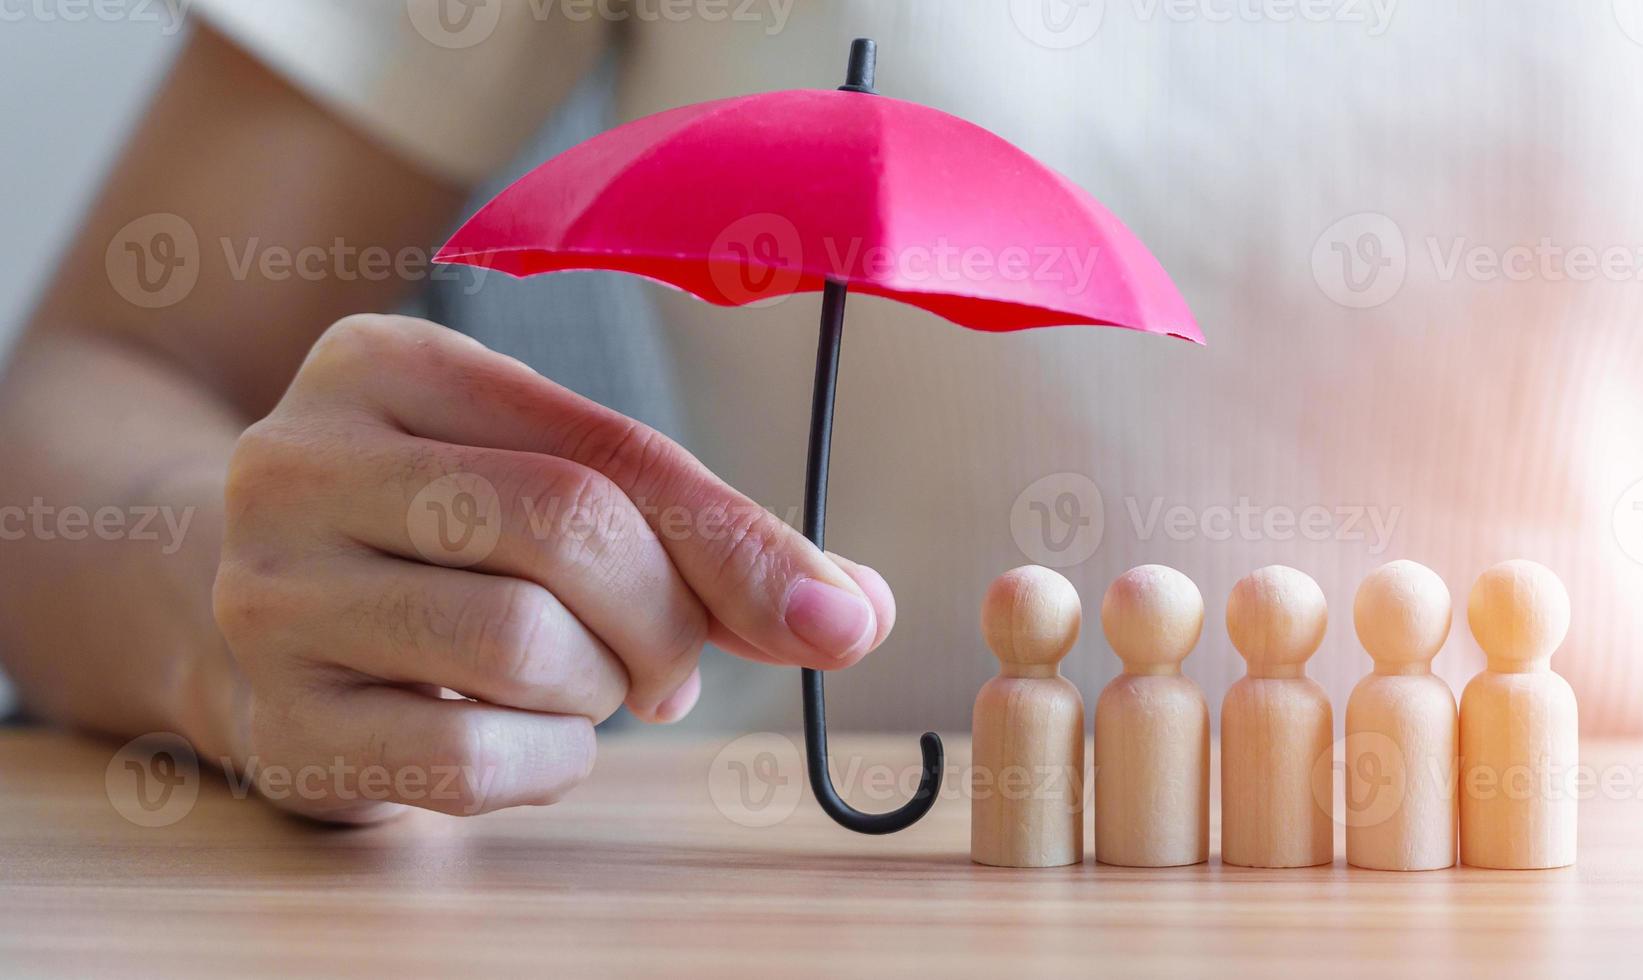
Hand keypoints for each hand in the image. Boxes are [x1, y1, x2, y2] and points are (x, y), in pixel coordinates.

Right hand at [212, 315, 894, 820]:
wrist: (216, 610)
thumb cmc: (434, 539)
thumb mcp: (542, 483)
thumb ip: (696, 533)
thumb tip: (855, 609)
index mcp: (387, 362)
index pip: (612, 449)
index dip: (744, 542)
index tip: (838, 616)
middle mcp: (300, 459)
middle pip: (572, 532)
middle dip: (669, 619)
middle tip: (671, 665)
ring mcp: (268, 595)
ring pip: (523, 645)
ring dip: (600, 688)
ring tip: (580, 682)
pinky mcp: (276, 723)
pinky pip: (472, 760)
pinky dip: (548, 765)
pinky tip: (529, 739)